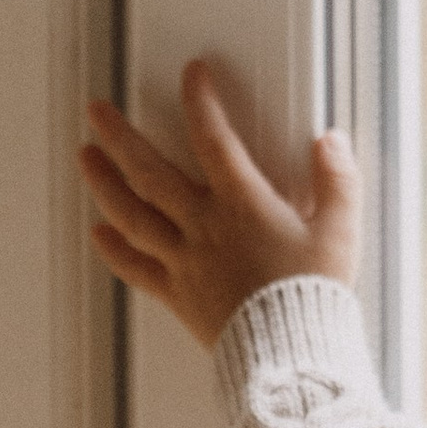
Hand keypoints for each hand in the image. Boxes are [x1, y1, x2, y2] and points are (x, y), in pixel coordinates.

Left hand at [80, 62, 359, 347]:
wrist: (290, 353)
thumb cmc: (314, 294)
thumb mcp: (341, 232)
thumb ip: (337, 181)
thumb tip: (330, 141)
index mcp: (243, 205)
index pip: (213, 139)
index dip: (201, 101)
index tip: (192, 74)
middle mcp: (204, 226)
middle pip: (150, 172)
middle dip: (120, 135)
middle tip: (97, 110)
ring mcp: (185, 260)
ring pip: (132, 213)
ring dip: (103, 182)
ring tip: (85, 156)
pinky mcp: (178, 294)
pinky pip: (137, 267)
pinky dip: (114, 249)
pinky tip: (99, 232)